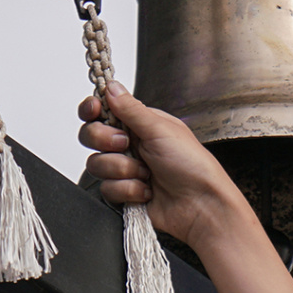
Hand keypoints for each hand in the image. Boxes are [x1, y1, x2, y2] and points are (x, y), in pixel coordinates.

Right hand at [77, 85, 244, 245]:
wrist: (200, 206)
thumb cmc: (192, 165)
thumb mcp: (161, 129)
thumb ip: (131, 109)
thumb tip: (110, 86)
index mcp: (139, 124)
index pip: (103, 111)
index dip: (92, 110)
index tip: (95, 111)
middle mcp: (129, 145)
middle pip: (91, 136)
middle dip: (105, 140)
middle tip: (126, 144)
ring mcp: (125, 170)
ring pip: (96, 164)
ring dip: (123, 170)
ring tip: (147, 174)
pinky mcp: (124, 193)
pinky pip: (106, 189)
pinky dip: (128, 190)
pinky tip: (147, 191)